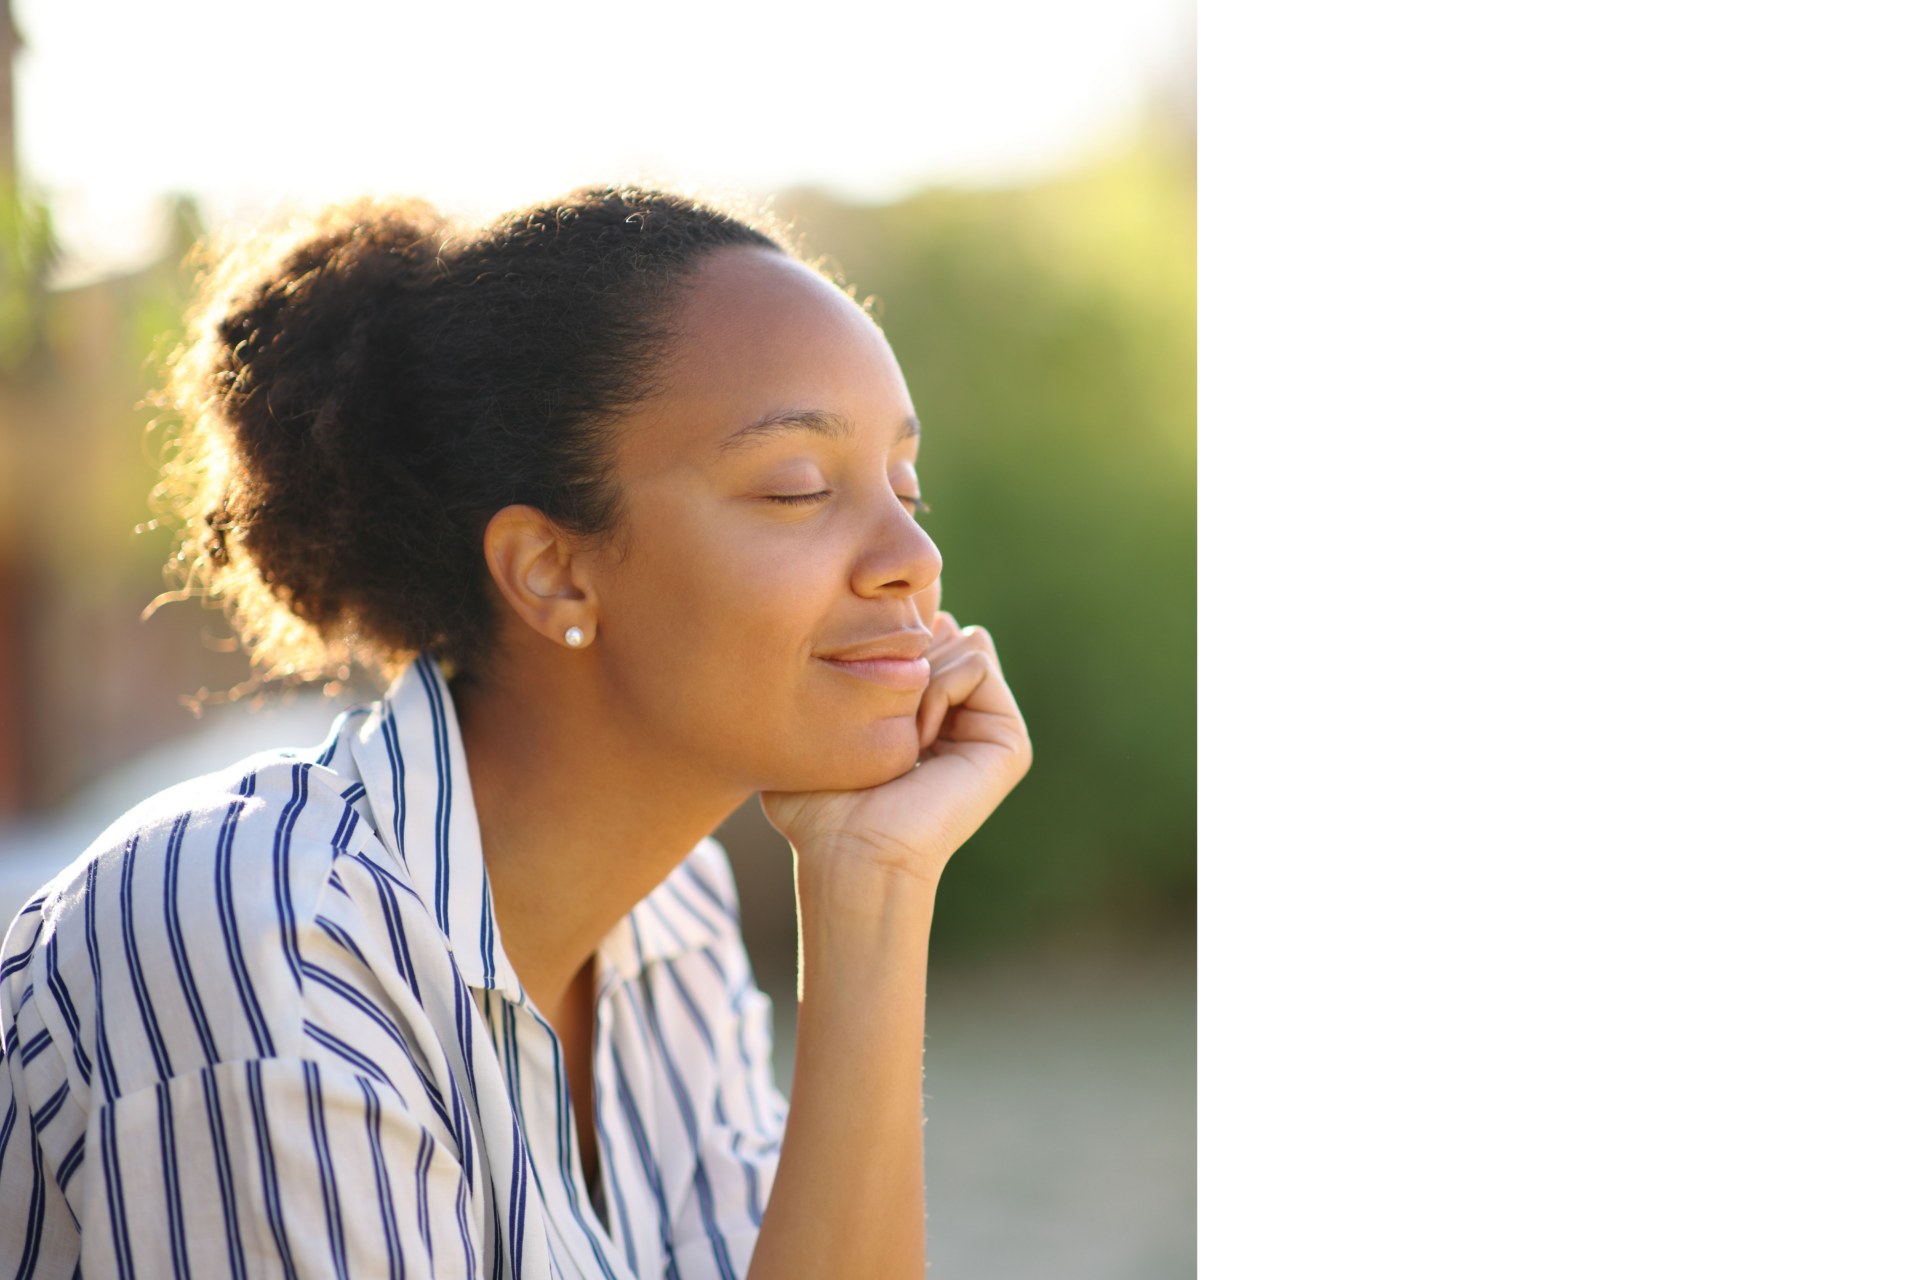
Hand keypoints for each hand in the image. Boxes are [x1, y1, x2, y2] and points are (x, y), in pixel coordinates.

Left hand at [761, 612, 1031, 884]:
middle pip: (948, 630)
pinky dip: (940, 688)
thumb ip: (842, 674)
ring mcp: (989, 730)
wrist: (852, 851)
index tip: (859, 694)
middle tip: (882, 714)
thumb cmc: (820, 804)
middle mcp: (964, 720)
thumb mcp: (820, 726)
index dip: (889, 644)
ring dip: (921, 675)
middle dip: (907, 657)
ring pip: (966, 640)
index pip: (925, 636)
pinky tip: (920, 738)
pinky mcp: (1009, 742)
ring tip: (901, 731)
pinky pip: (977, 663)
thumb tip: (868, 628)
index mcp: (928, 717)